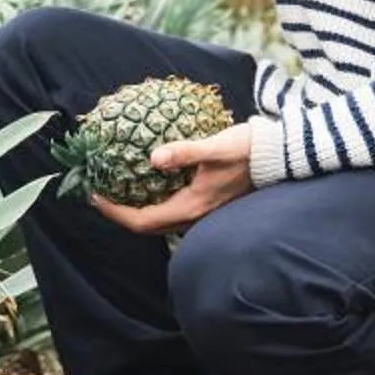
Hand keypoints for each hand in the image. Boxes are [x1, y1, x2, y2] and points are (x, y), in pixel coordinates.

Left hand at [92, 123, 255, 236]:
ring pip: (160, 221)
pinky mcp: (207, 204)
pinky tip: (148, 184)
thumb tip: (154, 158)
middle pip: (147, 227)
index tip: (95, 195)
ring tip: (120, 190)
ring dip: (136, 210)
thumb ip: (184, 152)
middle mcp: (194, 217)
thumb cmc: (247, 150)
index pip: (142, 222)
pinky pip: (171, 212)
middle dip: (120, 214)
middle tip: (101, 194)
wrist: (278, 156)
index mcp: (191, 207)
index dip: (115, 212)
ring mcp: (202, 213)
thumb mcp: (214, 147)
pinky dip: (153, 203)